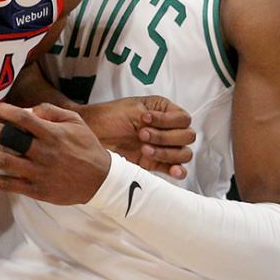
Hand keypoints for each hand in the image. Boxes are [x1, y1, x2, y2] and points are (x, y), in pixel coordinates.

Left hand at [0, 102, 111, 204]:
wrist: (101, 181)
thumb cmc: (86, 147)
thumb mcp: (75, 122)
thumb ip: (51, 111)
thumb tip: (27, 109)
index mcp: (53, 134)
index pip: (25, 119)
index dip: (7, 112)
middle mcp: (43, 152)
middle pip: (10, 139)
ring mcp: (38, 172)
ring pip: (5, 162)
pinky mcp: (36, 190)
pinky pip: (9, 184)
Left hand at [77, 96, 193, 178]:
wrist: (92, 135)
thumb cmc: (108, 118)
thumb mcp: (130, 109)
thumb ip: (151, 114)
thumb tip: (158, 120)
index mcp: (165, 112)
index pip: (184, 119)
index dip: (168, 120)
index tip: (145, 119)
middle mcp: (168, 129)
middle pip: (187, 136)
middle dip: (164, 136)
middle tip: (142, 135)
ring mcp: (164, 147)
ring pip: (184, 153)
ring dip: (166, 152)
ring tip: (144, 150)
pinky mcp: (157, 163)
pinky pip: (178, 169)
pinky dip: (178, 170)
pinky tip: (172, 170)